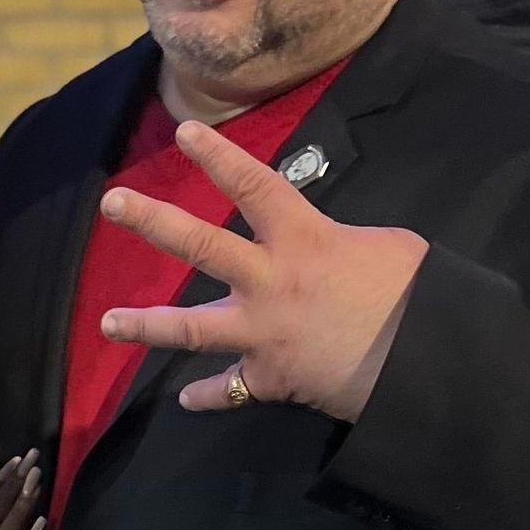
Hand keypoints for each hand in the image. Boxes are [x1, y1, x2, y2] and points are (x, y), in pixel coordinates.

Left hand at [97, 120, 427, 421]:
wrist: (422, 366)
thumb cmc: (415, 298)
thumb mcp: (388, 247)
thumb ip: (343, 242)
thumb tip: (330, 251)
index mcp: (304, 239)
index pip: (254, 186)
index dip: (219, 156)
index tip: (184, 131)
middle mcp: (270, 282)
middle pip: (201, 247)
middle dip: (153, 222)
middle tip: (112, 203)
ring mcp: (263, 333)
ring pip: (191, 329)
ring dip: (146, 326)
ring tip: (107, 323)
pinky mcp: (269, 379)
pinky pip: (230, 390)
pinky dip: (210, 395)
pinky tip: (189, 398)